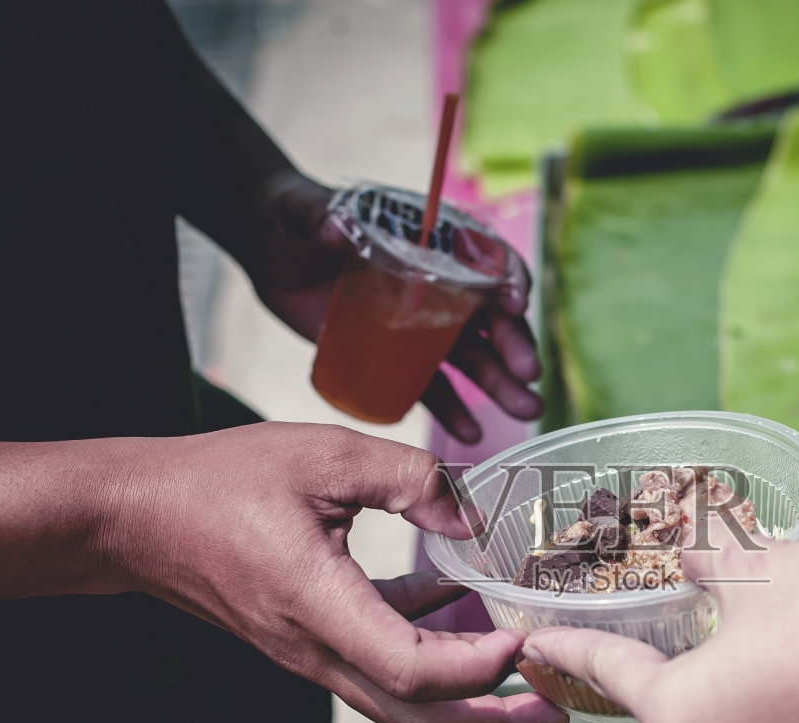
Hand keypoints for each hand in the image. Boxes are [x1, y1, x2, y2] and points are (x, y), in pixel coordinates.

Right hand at [106, 421, 566, 722]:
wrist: (130, 520)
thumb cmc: (217, 482)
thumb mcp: (323, 455)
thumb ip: (409, 479)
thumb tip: (473, 514)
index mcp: (319, 606)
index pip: (413, 672)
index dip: (478, 667)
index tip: (522, 636)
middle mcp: (315, 650)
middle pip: (416, 719)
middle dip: (492, 722)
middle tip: (555, 709)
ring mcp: (308, 654)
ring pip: (398, 704)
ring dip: (466, 700)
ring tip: (526, 680)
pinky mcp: (305, 641)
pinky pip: (374, 668)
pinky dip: (424, 655)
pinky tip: (451, 609)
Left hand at [245, 171, 542, 443]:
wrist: (271, 248)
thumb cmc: (297, 218)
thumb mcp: (307, 212)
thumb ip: (322, 217)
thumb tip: (335, 226)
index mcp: (429, 241)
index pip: (483, 256)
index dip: (506, 277)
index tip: (515, 303)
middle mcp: (438, 284)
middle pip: (488, 316)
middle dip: (513, 344)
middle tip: (528, 374)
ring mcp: (421, 324)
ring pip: (472, 357)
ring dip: (501, 384)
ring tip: (526, 409)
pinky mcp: (397, 355)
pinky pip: (432, 387)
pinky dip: (454, 410)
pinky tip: (471, 433)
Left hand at [522, 524, 798, 722]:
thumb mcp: (753, 565)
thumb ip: (703, 557)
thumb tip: (686, 551)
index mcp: (677, 716)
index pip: (607, 671)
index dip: (570, 647)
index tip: (537, 642)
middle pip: (663, 701)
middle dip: (656, 658)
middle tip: (648, 618)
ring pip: (714, 721)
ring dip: (712, 679)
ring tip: (723, 633)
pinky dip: (755, 700)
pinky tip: (776, 662)